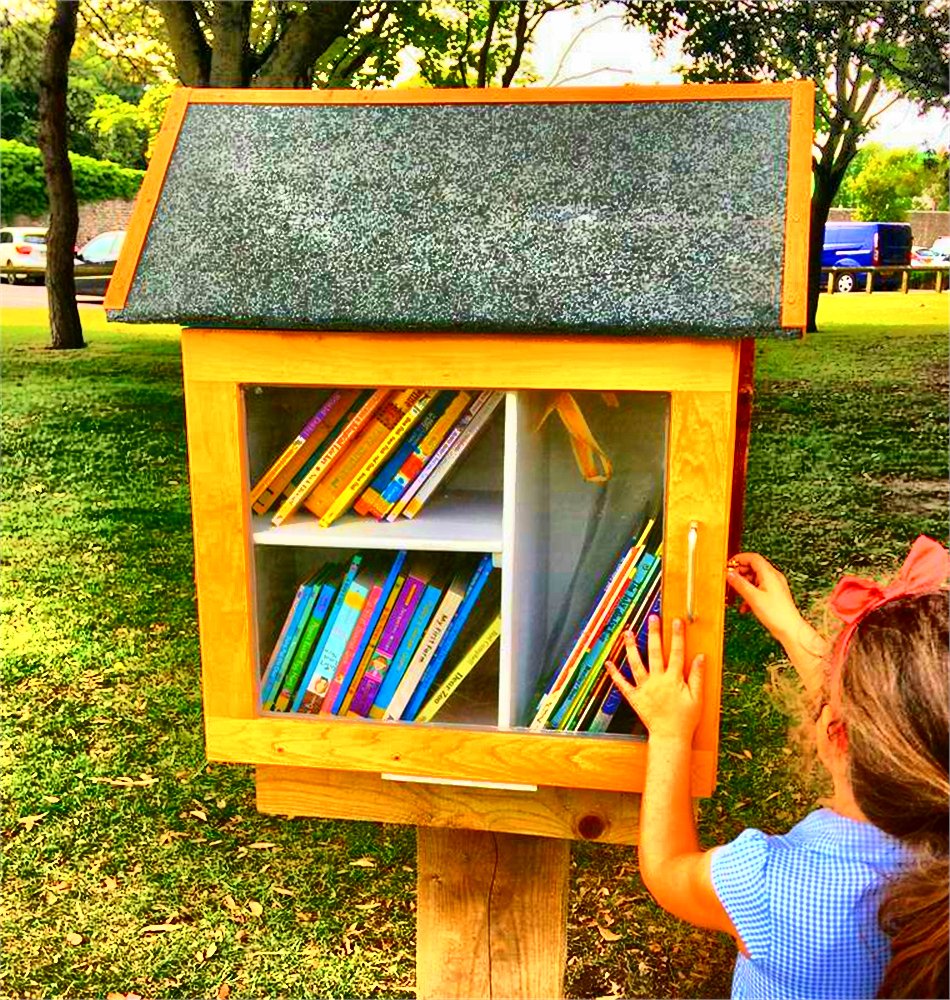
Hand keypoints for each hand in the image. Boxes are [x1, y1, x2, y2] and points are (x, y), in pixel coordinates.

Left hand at [605, 616, 704, 741]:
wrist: (670, 737)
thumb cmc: (685, 719)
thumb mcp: (697, 698)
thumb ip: (697, 676)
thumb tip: (700, 657)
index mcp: (673, 679)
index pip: (676, 652)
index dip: (677, 636)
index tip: (676, 621)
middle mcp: (657, 680)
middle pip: (655, 652)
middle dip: (654, 633)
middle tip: (652, 618)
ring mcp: (644, 688)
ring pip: (636, 663)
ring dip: (631, 647)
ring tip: (628, 632)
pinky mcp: (635, 697)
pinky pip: (622, 684)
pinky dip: (615, 674)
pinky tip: (608, 663)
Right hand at [726, 552, 827, 698]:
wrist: (790, 629)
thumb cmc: (776, 614)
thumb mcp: (753, 597)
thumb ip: (739, 584)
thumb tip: (729, 574)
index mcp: (770, 574)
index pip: (753, 557)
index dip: (739, 559)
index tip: (728, 566)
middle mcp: (773, 577)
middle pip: (753, 567)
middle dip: (740, 573)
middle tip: (730, 580)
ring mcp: (774, 586)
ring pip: (755, 579)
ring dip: (744, 585)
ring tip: (735, 594)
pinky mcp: (774, 596)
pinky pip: (758, 589)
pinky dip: (749, 594)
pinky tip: (744, 607)